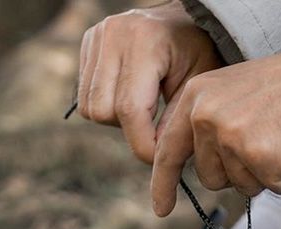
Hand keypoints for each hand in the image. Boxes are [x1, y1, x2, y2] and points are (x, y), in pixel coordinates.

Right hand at [77, 1, 223, 162]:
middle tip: (154, 126)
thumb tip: (154, 157)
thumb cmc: (197, 53)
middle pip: (102, 110)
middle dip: (128, 130)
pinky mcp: (87, 44)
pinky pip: (84, 96)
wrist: (183, 19)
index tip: (158, 158)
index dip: (142, 142)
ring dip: (115, 120)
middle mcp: (113, 35)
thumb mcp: (196, 86)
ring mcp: (96, 37)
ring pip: (89, 107)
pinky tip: (129, 95)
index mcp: (145, 42)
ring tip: (143, 107)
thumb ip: (174, 121)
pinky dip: (106, 106)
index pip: (129, 108)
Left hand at [150, 18, 280, 215]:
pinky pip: (273, 187)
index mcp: (197, 95)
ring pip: (242, 186)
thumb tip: (203, 166)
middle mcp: (206, 115)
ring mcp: (233, 136)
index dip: (164, 183)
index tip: (161, 208)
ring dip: (267, 173)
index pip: (167, 149)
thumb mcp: (239, 92)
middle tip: (269, 142)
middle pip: (211, 178)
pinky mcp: (262, 155)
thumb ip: (213, 122)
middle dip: (240, 173)